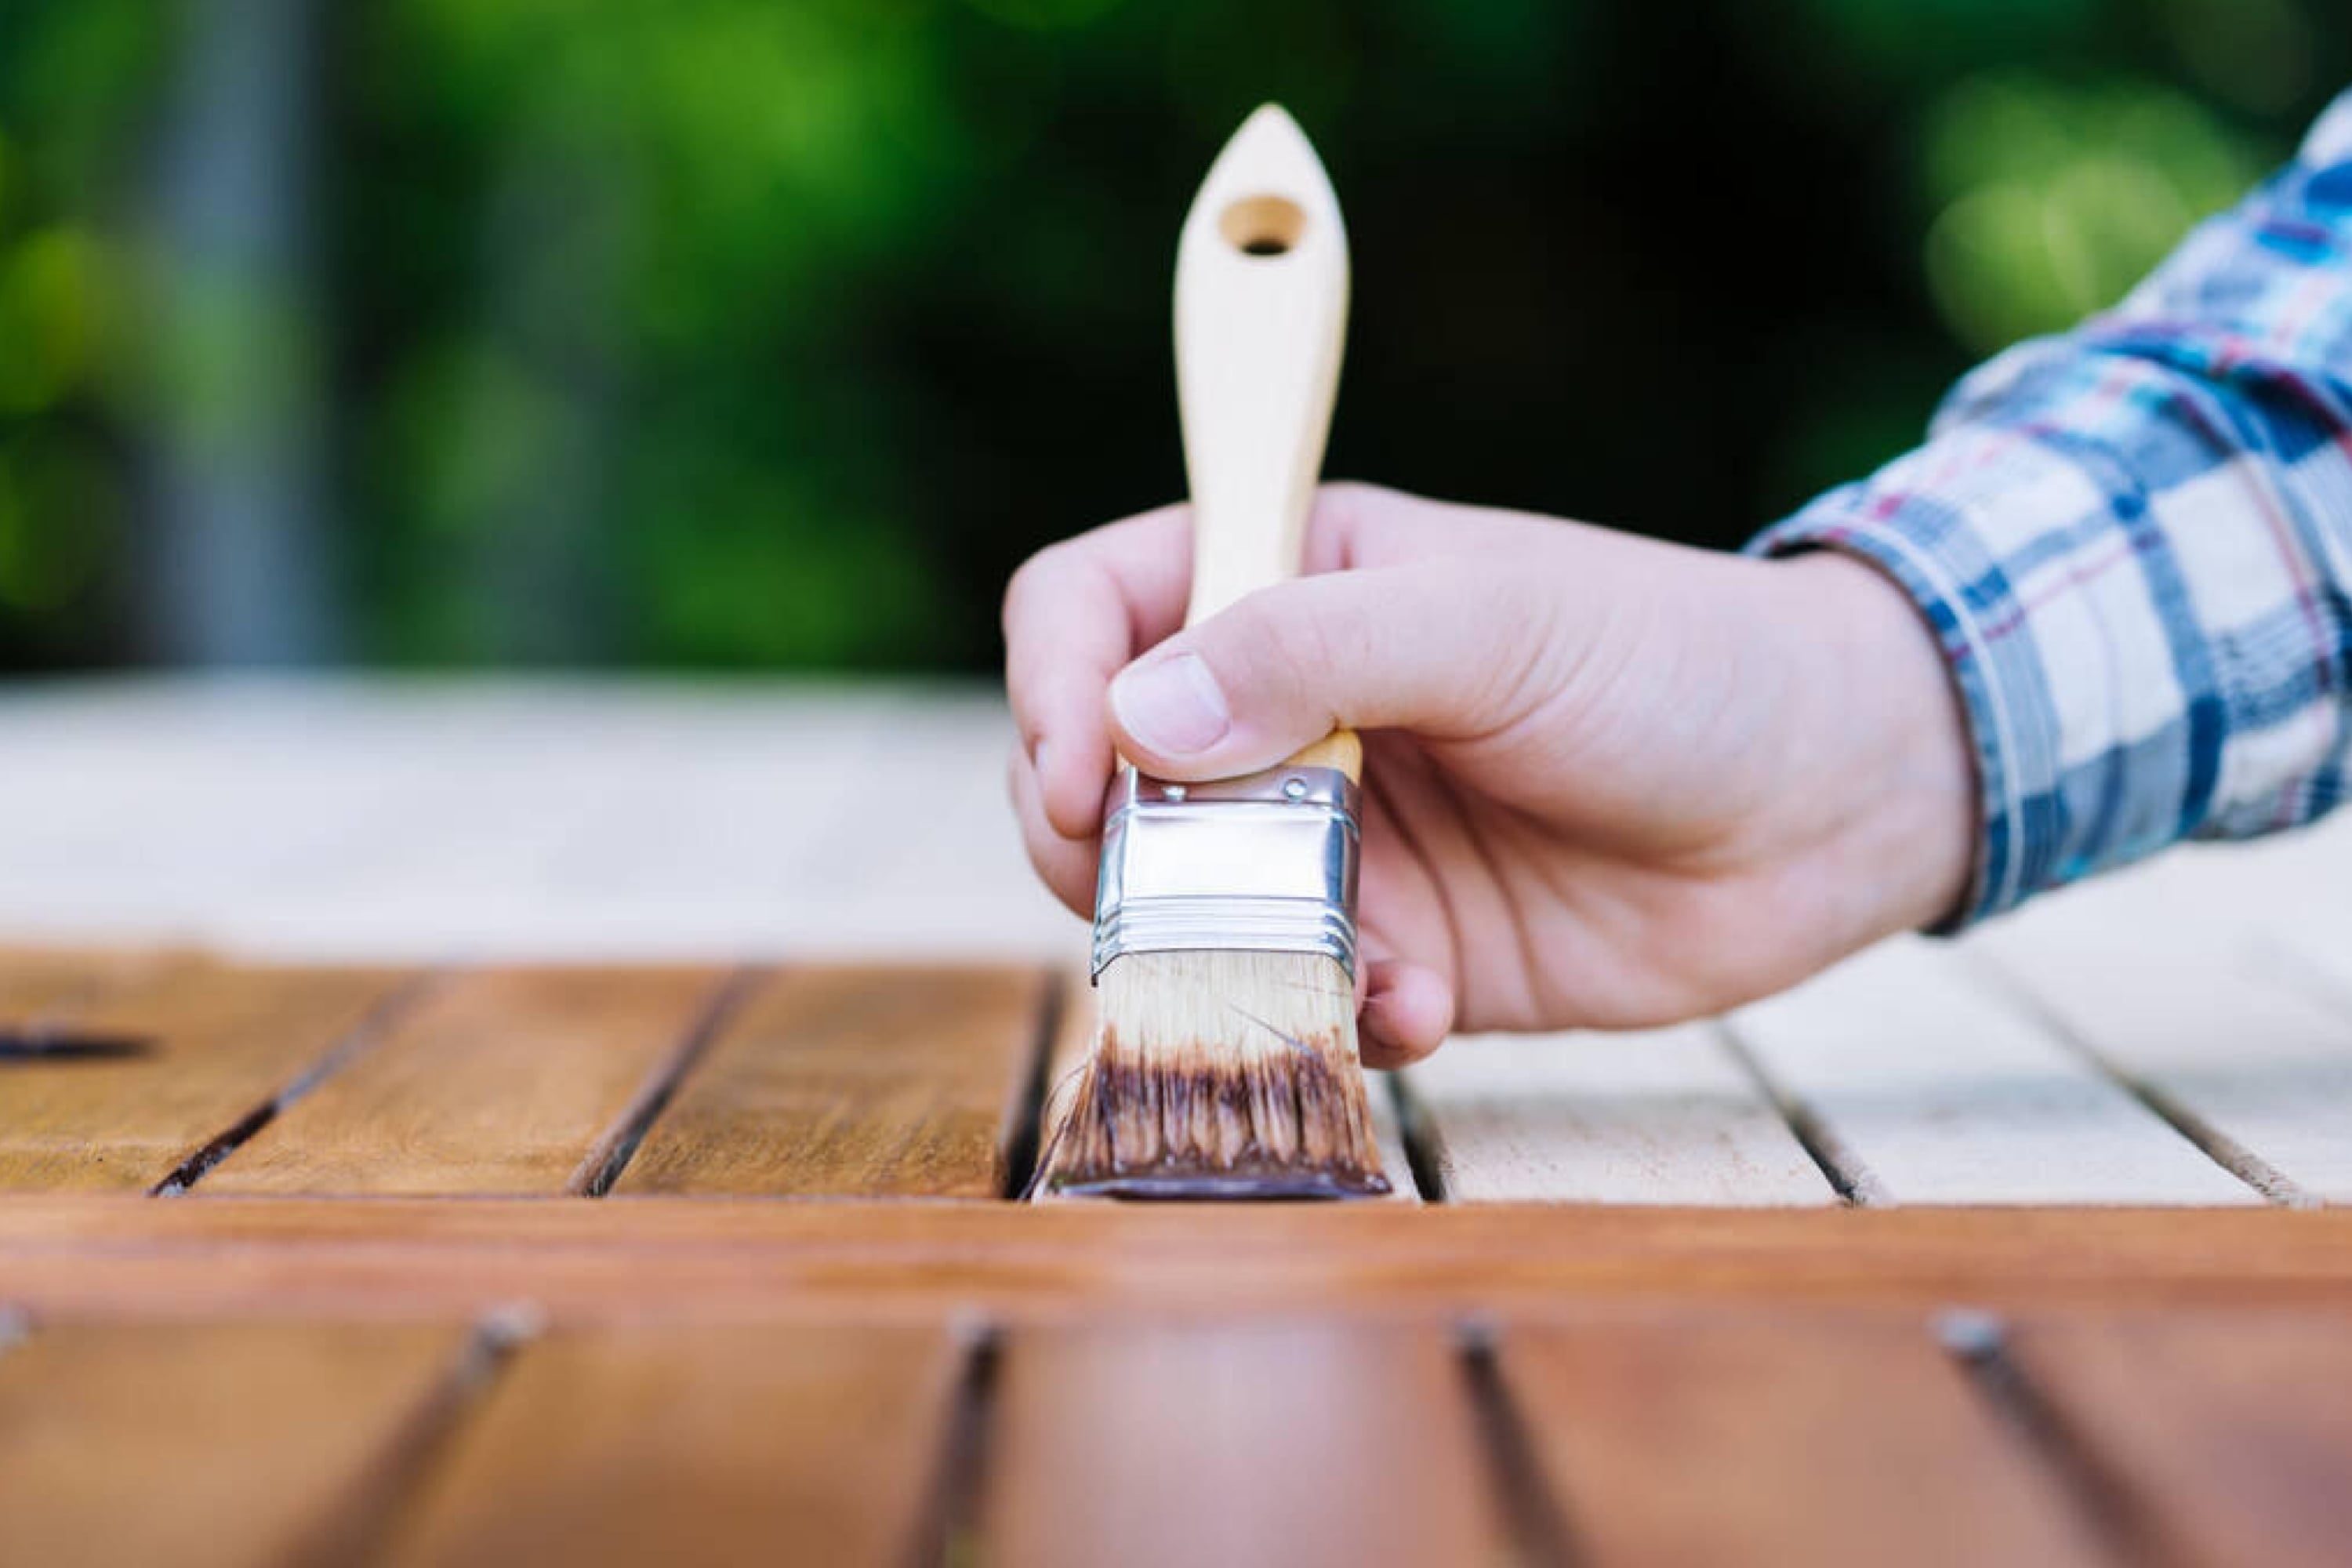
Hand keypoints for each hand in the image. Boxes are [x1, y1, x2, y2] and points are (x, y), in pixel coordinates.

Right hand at [1004, 483, 1974, 1064]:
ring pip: (1183, 901)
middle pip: (1100, 774)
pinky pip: (1296, 990)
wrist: (1829, 803)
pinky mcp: (1393, 940)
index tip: (1072, 773)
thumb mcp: (1495, 622)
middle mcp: (1287, 703)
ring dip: (1231, 945)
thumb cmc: (1676, 660)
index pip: (1092, 603)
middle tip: (1174, 896)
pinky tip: (1421, 1002)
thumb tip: (1133, 716)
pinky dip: (1336, 1011)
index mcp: (1290, 574)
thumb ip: (1314, 652)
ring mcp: (1333, 830)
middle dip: (1120, 848)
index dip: (1052, 683)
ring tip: (1344, 956)